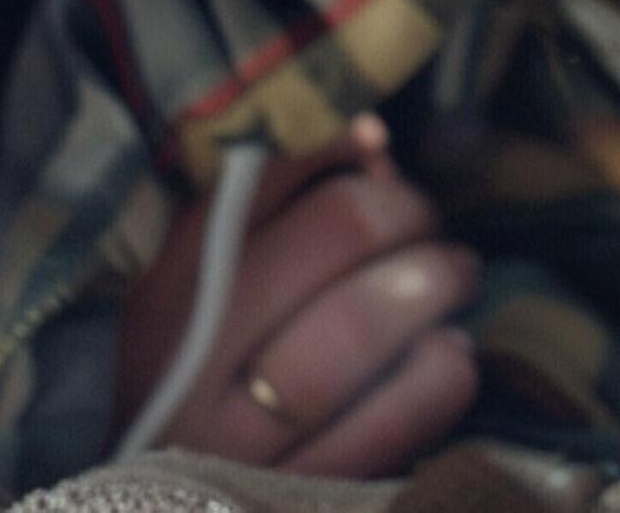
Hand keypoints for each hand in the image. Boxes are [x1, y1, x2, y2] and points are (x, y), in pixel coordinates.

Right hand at [113, 115, 482, 476]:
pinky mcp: (300, 498)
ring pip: (358, 329)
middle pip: (331, 235)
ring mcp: (240, 444)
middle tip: (425, 223)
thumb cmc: (195, 391)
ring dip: (431, 283)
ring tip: (454, 276)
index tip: (373, 146)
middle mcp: (192, 364)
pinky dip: (439, 374)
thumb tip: (370, 142)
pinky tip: (451, 355)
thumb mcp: (195, 300)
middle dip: (402, 212)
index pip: (254, 182)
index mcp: (165, 298)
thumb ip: (266, 213)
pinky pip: (392, 422)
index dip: (331, 149)